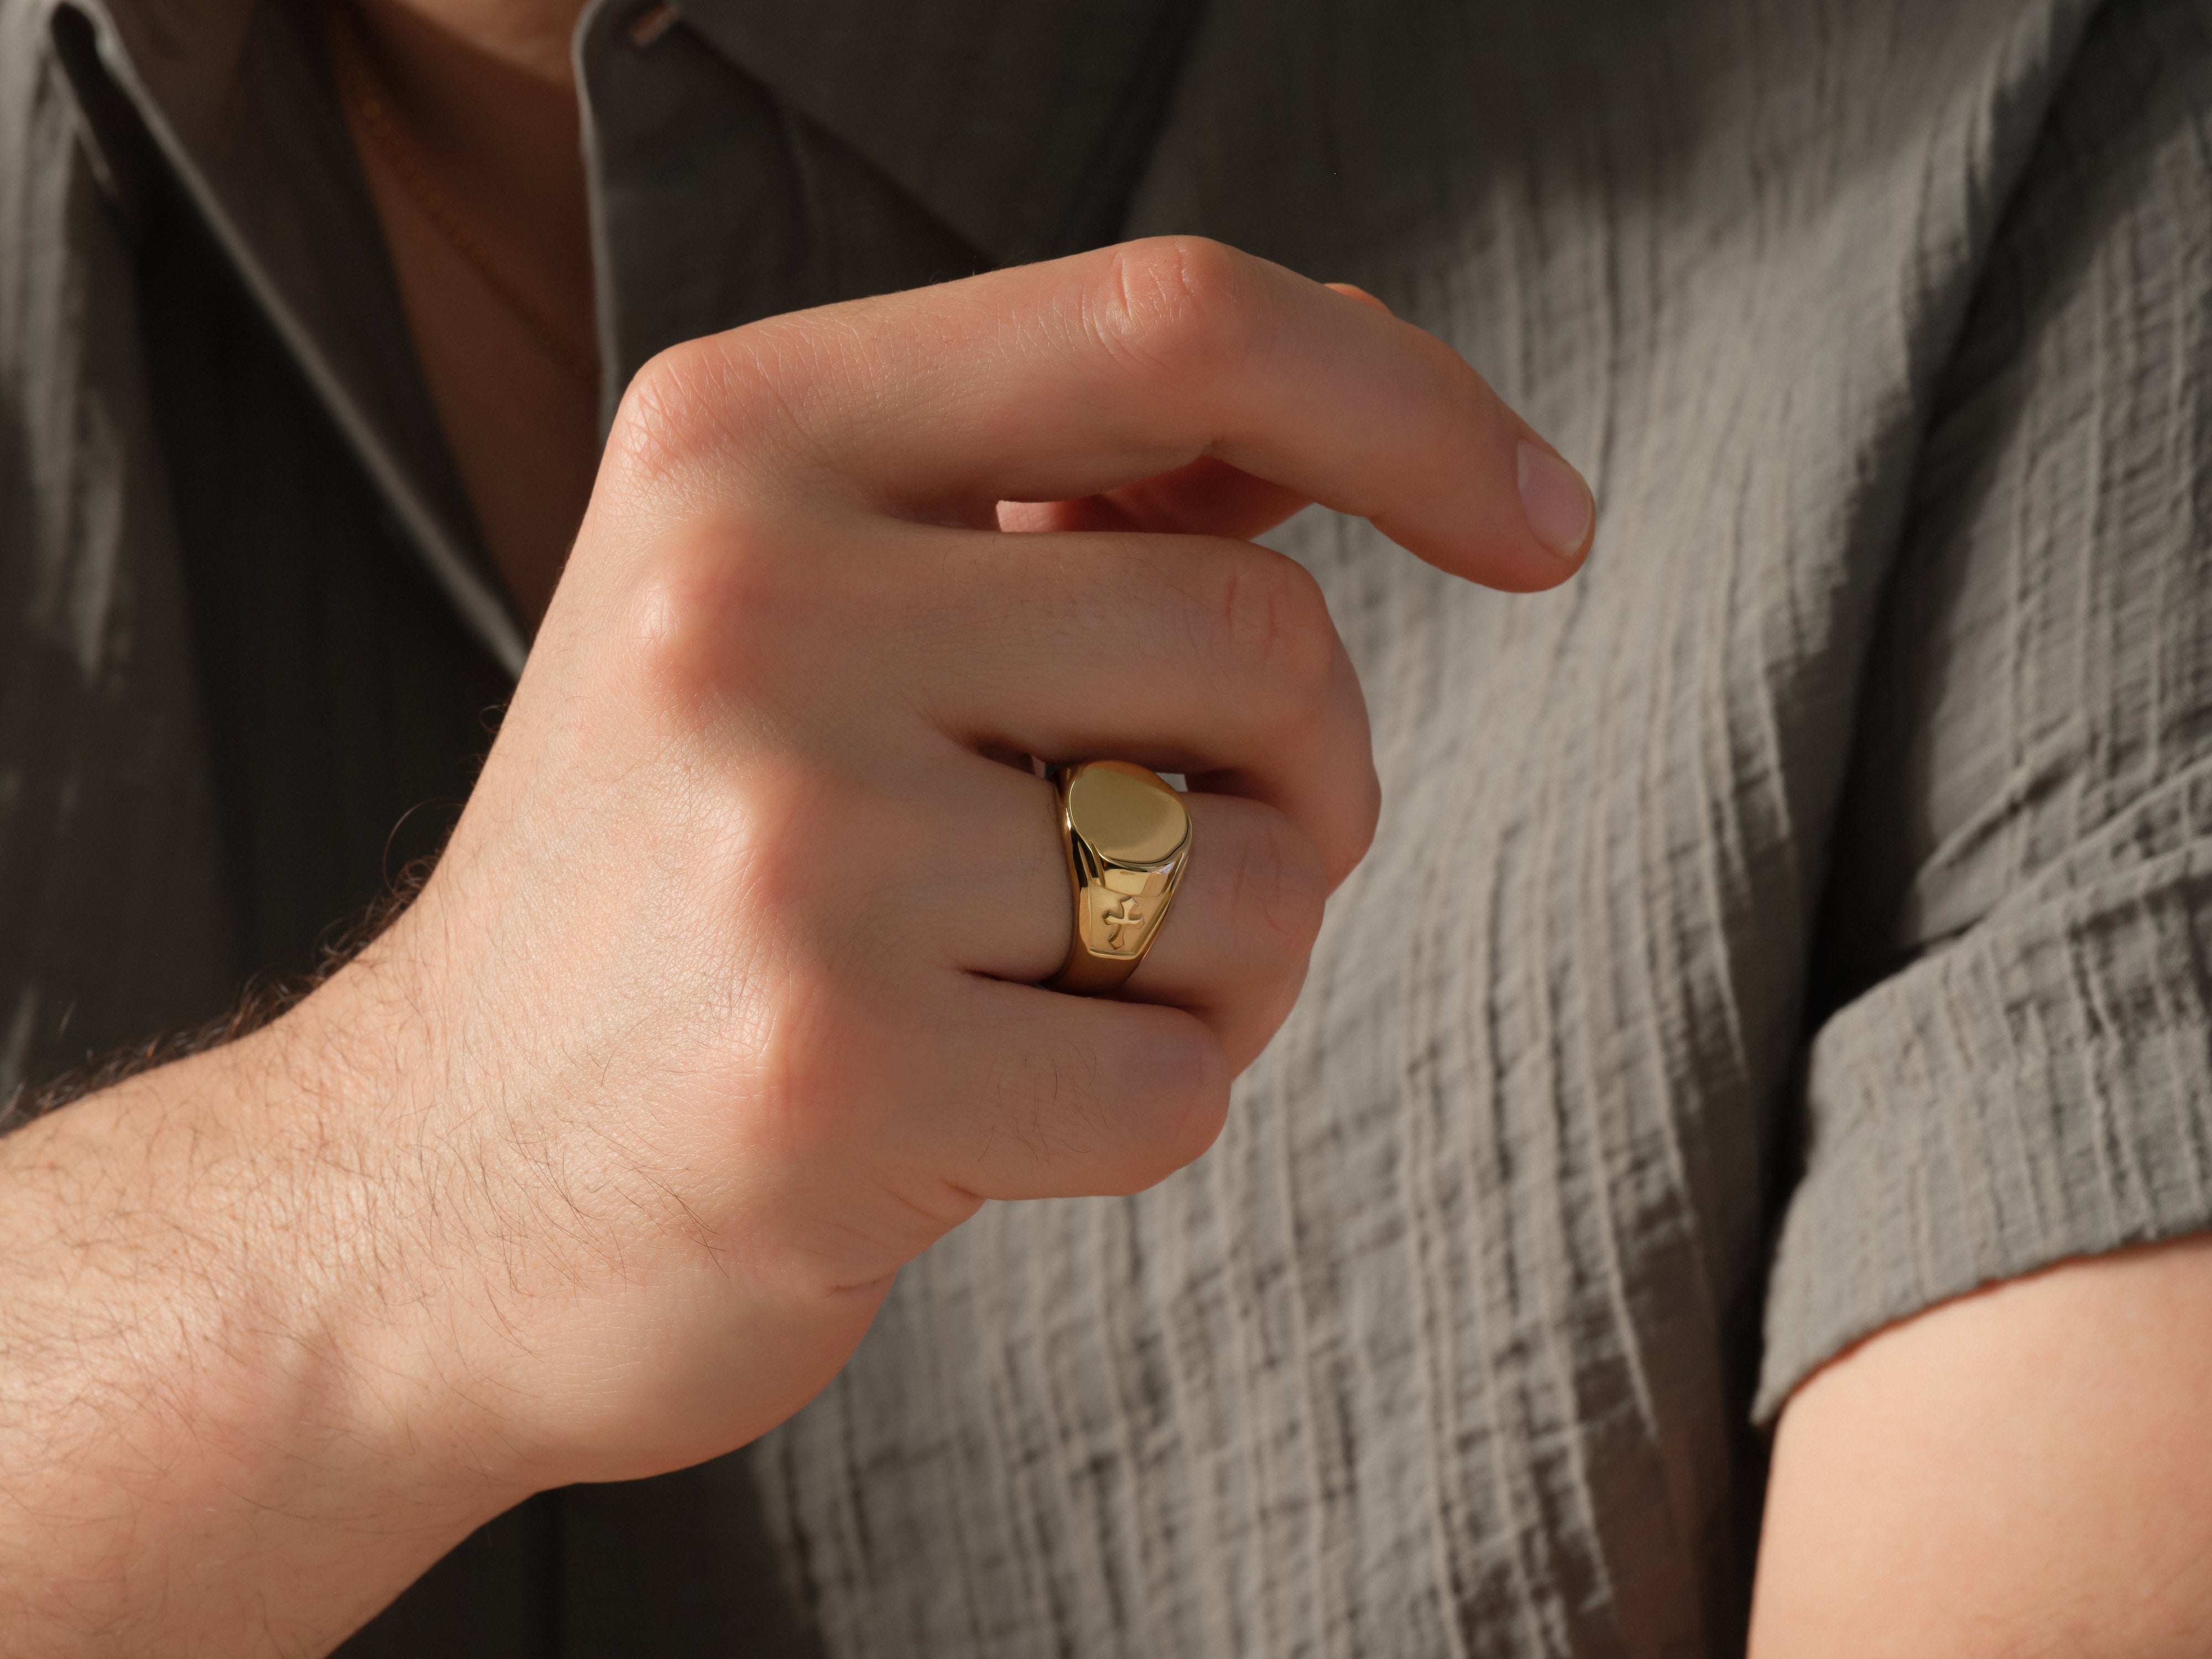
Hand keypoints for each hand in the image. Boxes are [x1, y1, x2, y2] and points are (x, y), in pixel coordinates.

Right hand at [0, 236, 1590, 1651]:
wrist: (422, 1184)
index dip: (1409, 401)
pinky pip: (1179, 1081)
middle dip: (1300, 774)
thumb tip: (1342, 409)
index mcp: (741, 439)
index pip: (1170, 321)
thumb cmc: (667, 884)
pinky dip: (1144, 1105)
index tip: (1543, 522)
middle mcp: (747, 605)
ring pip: (1252, 878)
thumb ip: (1052, 492)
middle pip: (1260, 635)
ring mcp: (784, 845)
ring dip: (1224, 960)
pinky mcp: (829, 1075)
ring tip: (1037, 992)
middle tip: (1175, 859)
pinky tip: (975, 1111)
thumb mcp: (800, 611)